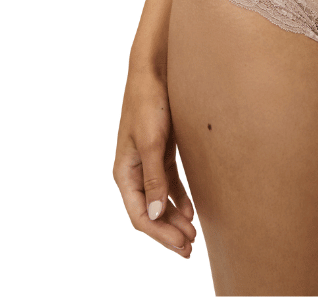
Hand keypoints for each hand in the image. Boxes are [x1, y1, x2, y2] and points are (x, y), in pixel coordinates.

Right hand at [113, 66, 197, 256]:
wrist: (154, 70)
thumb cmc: (149, 103)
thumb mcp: (152, 142)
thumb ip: (154, 178)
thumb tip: (154, 213)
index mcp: (124, 172)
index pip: (140, 215)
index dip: (160, 234)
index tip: (182, 245)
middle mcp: (133, 170)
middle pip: (149, 211)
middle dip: (168, 231)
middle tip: (191, 247)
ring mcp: (147, 160)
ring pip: (159, 199)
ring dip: (174, 218)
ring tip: (192, 235)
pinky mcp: (161, 150)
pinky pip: (168, 182)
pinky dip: (178, 198)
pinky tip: (191, 210)